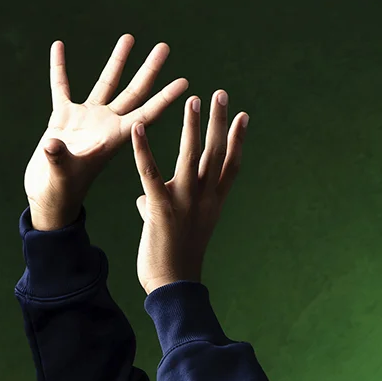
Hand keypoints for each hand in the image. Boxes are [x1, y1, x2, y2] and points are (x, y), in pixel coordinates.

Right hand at [23, 34, 188, 227]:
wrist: (48, 198)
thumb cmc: (60, 192)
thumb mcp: (61, 175)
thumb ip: (59, 158)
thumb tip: (53, 144)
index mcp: (115, 139)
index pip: (146, 115)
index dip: (165, 99)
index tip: (185, 83)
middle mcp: (106, 125)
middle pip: (134, 92)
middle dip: (149, 70)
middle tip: (165, 47)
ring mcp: (86, 119)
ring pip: (106, 83)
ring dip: (117, 61)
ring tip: (130, 37)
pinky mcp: (63, 118)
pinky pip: (62, 87)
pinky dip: (60, 67)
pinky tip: (59, 46)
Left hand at [132, 89, 247, 292]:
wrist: (173, 286)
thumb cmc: (174, 259)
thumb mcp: (175, 227)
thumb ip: (161, 205)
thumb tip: (144, 197)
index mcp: (213, 203)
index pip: (230, 165)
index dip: (237, 139)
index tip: (243, 115)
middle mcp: (204, 198)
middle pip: (216, 153)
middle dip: (218, 122)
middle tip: (220, 94)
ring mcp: (185, 202)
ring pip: (191, 156)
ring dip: (191, 126)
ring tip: (192, 99)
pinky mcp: (162, 208)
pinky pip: (150, 172)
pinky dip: (143, 149)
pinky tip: (138, 128)